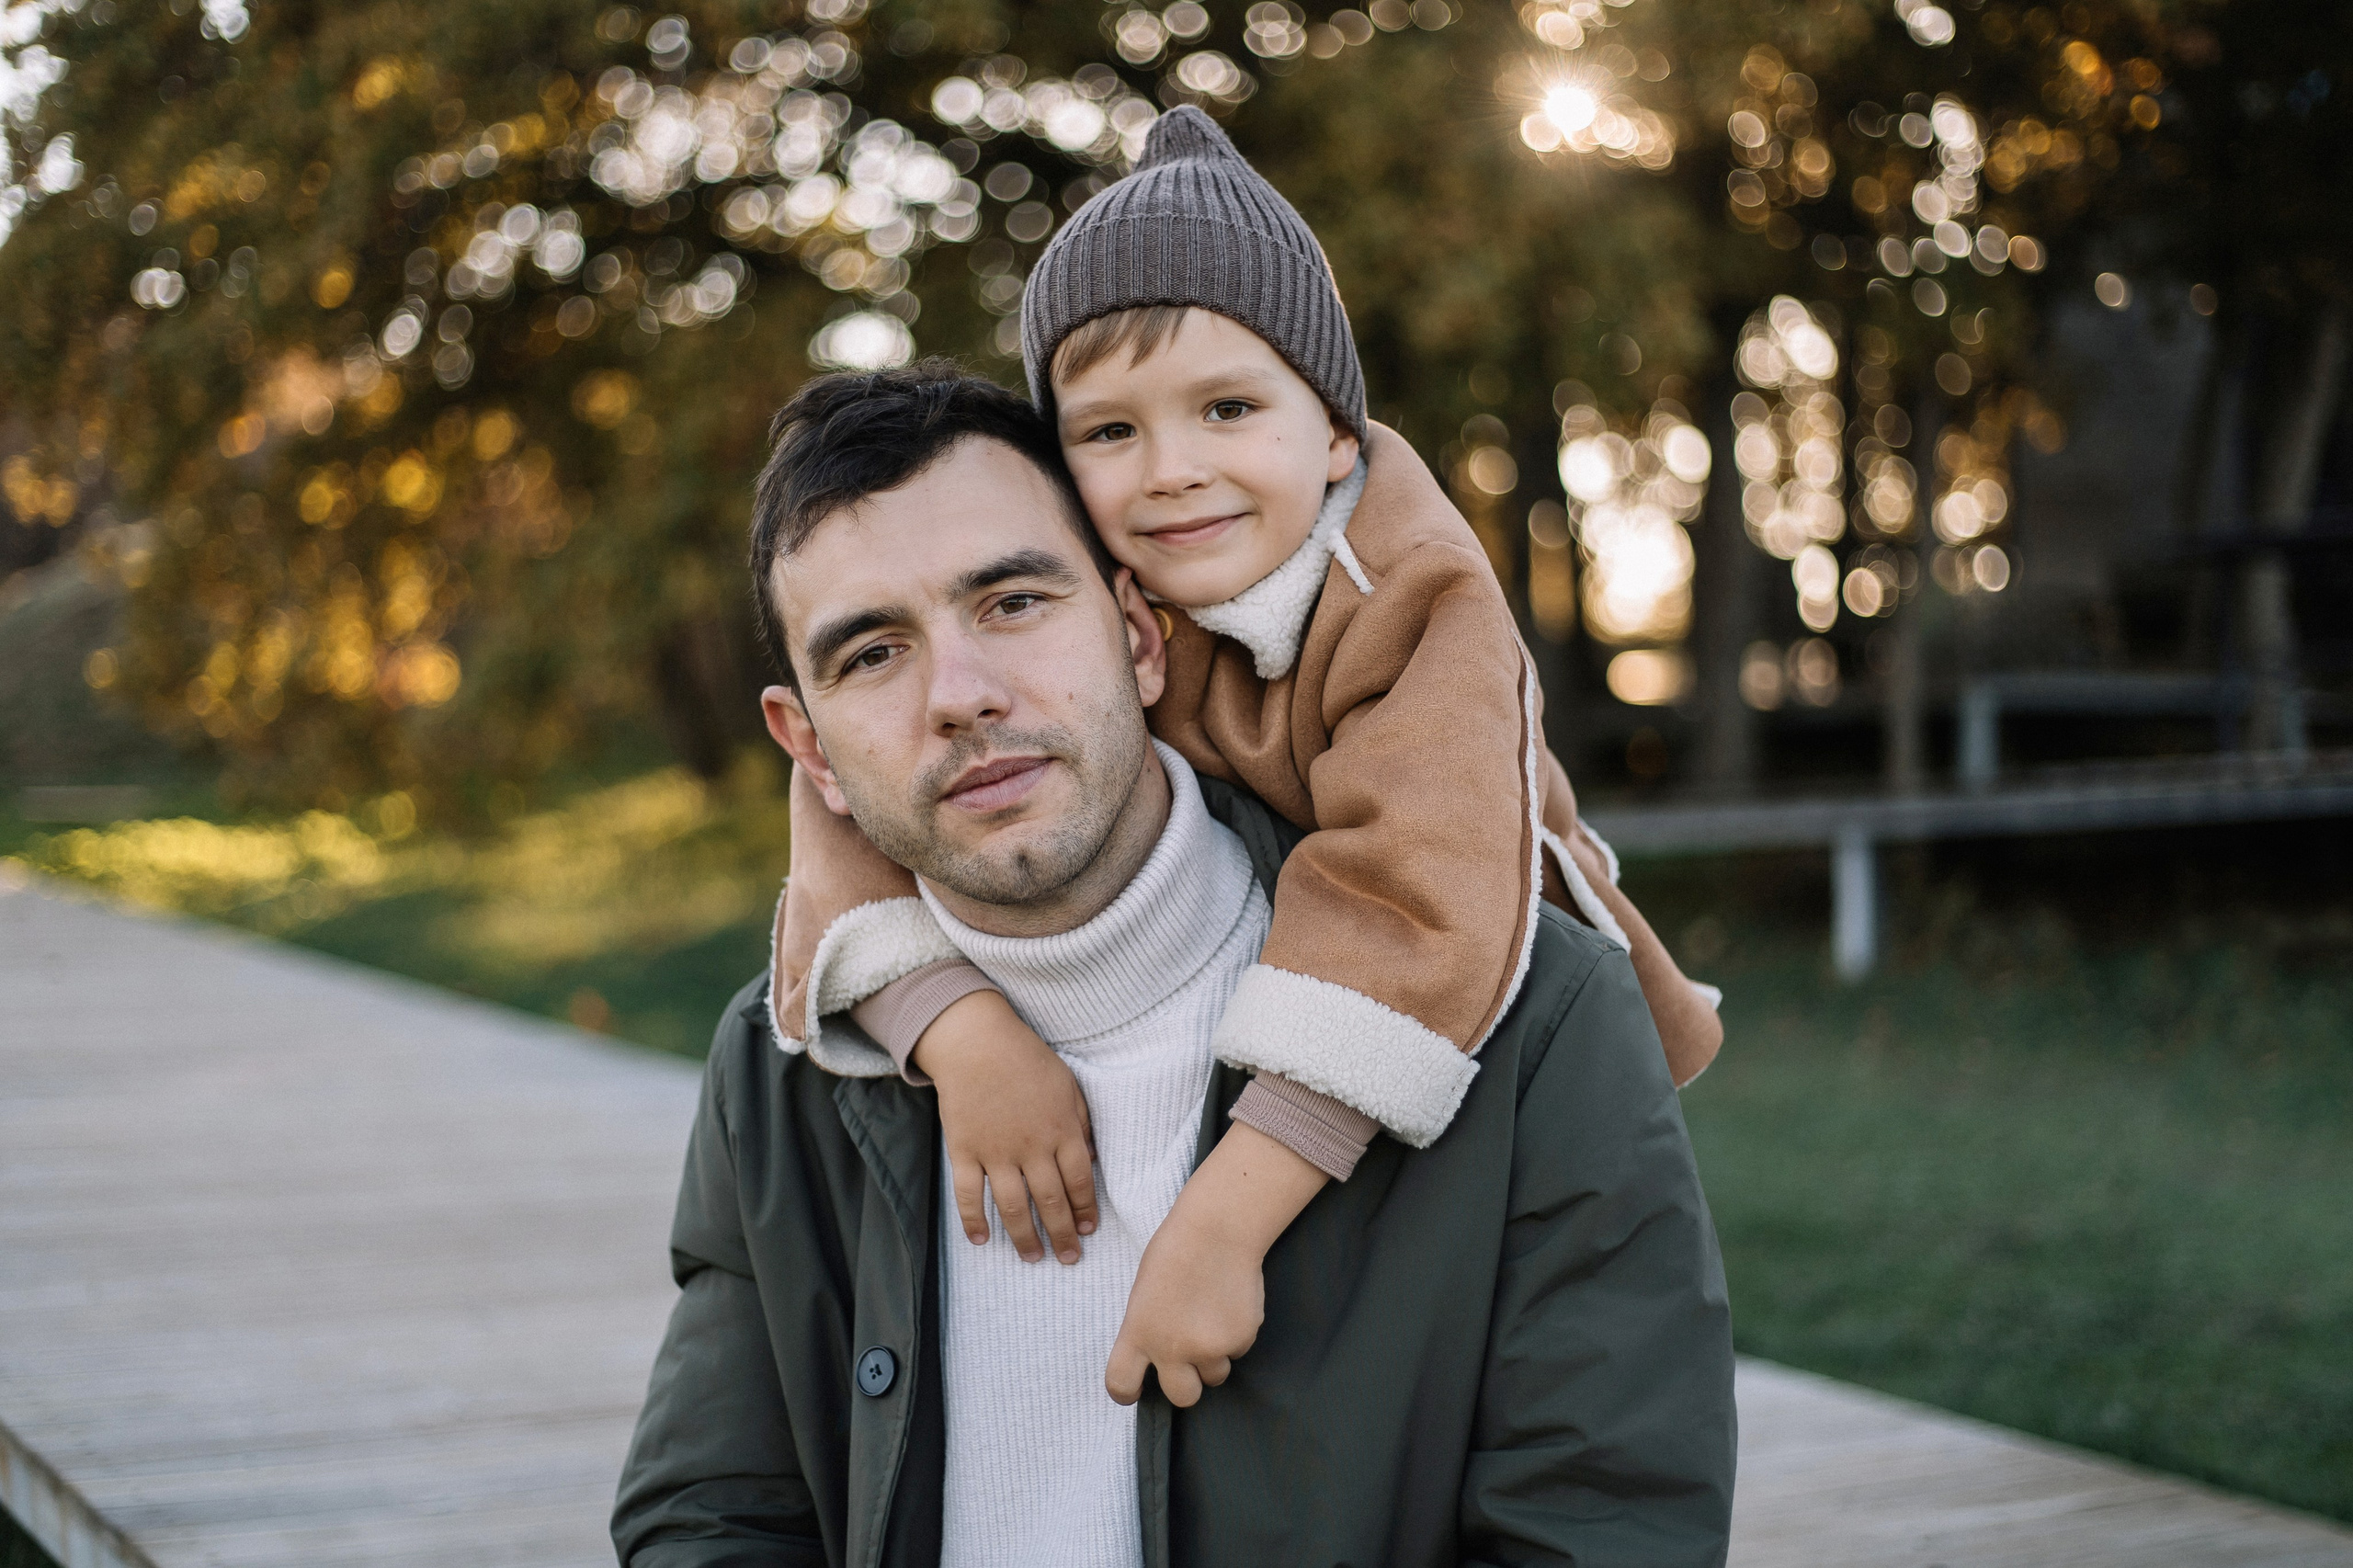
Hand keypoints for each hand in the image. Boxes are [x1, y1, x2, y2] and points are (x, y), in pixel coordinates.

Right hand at [915, 989, 1097, 1263]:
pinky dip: (973, 1220)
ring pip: (1012, 1207)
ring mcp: (995, 1152)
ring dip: (1024, 1237)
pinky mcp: (964, 1150)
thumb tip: (1091, 1162)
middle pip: (1050, 1202)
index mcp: (1061, 1131)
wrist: (976, 1042)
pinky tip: (981, 1240)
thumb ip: (1081, 1124)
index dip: (1085, 1210)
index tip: (1088, 1231)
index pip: (1079, 1182)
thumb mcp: (1068, 1086)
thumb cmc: (1027, 1060)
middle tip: (1068, 1259)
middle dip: (1062, 1235)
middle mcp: (1031, 1147)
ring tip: (1033, 1257)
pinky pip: (967, 1194)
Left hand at [1104, 1191, 1263, 1408]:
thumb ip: (1147, 1329)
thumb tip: (1158, 1357)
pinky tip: (1230, 1304)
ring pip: (1216, 1375)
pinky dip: (1236, 1336)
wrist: (1218, 1230)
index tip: (1136, 1390)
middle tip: (1191, 1358)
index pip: (1121, 1384)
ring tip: (1214, 1318)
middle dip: (1188, 1382)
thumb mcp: (1144, 1294)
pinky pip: (1239, 1351)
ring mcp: (1209, 1347)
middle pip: (1182, 1396)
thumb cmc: (1176, 1252)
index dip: (1127, 1393)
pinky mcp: (1241, 1339)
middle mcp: (1172, 1348)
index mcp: (1138, 1333)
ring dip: (1215, 1357)